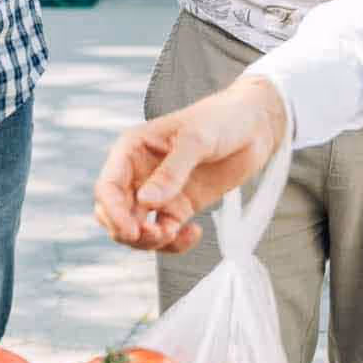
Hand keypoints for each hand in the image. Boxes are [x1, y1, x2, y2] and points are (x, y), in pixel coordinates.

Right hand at [94, 76, 289, 252]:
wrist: (255, 126)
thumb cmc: (221, 120)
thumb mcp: (196, 139)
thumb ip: (171, 172)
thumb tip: (146, 202)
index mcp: (132, 150)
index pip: (108, 187)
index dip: (113, 212)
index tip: (132, 231)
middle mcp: (139, 173)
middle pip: (114, 213)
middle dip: (127, 232)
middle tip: (156, 236)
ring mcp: (159, 193)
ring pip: (136, 229)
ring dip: (150, 241)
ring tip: (175, 234)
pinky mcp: (180, 207)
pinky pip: (165, 233)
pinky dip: (174, 242)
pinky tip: (194, 232)